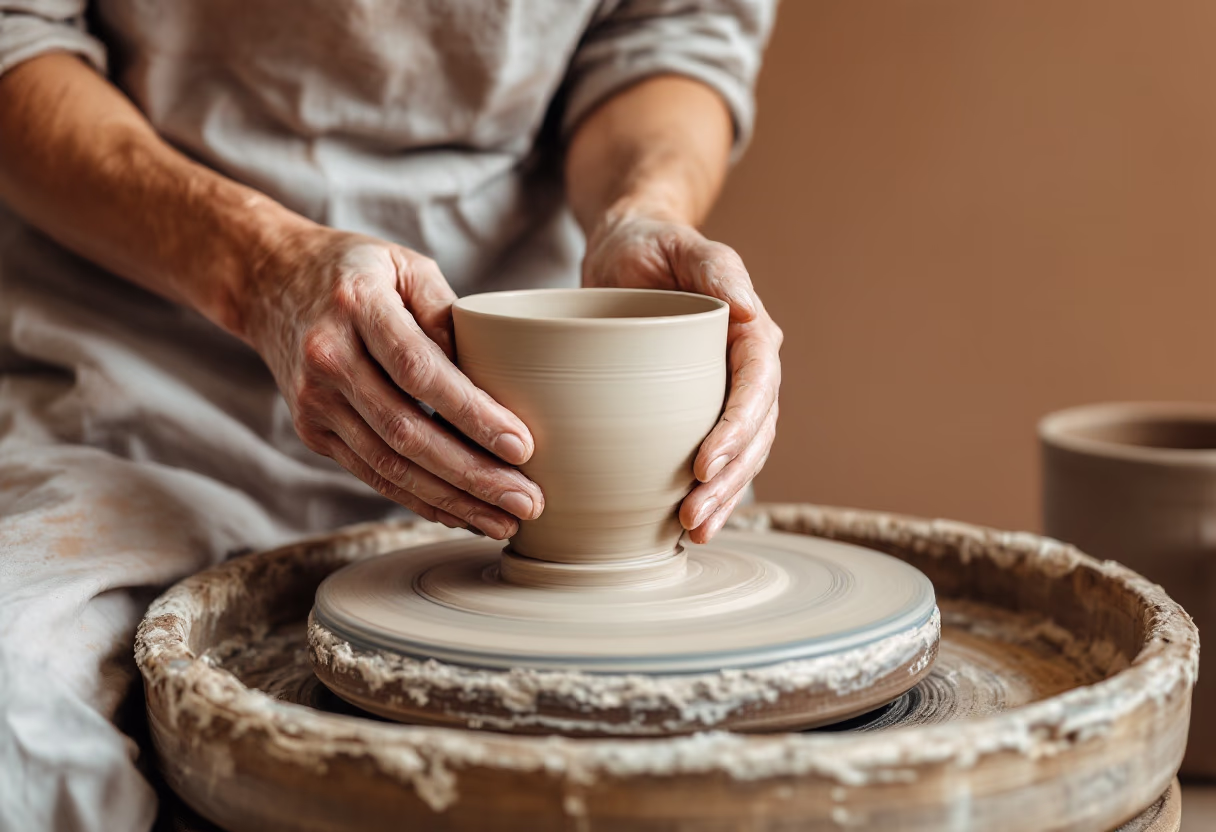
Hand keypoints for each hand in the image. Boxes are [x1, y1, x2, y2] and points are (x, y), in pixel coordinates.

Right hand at [240, 225, 543, 537]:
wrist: (268, 280)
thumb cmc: (355, 270)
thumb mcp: (405, 264)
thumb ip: (448, 312)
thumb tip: (491, 374)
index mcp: (358, 307)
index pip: (421, 371)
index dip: (472, 414)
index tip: (522, 446)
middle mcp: (328, 359)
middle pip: (407, 432)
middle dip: (473, 475)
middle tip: (528, 501)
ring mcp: (314, 401)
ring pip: (389, 465)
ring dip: (453, 500)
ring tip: (506, 521)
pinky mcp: (312, 430)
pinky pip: (371, 474)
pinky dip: (419, 500)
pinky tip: (462, 515)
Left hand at [582, 208, 781, 542]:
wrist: (621, 253)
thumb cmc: (648, 245)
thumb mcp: (678, 243)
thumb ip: (717, 270)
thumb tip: (750, 313)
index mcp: (749, 331)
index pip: (757, 386)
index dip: (737, 429)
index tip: (704, 465)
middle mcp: (746, 368)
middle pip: (754, 433)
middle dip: (729, 480)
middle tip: (693, 517)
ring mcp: (725, 394)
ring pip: (741, 456)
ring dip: (722, 497)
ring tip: (693, 531)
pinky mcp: (697, 412)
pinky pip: (715, 458)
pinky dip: (707, 492)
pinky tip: (685, 526)